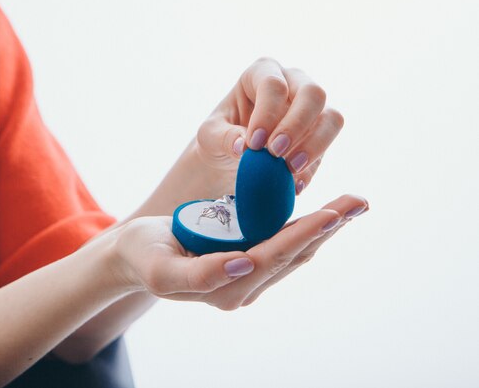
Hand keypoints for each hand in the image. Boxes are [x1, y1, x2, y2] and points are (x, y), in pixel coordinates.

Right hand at [114, 194, 367, 309]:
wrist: (132, 258)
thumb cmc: (142, 257)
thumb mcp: (160, 268)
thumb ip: (200, 275)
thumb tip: (245, 264)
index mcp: (226, 289)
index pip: (272, 257)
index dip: (303, 233)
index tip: (332, 212)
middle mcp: (244, 286)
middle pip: (294, 254)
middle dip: (328, 227)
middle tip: (359, 201)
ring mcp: (248, 277)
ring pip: (294, 250)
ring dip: (324, 226)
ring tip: (352, 203)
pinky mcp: (247, 264)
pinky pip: (283, 245)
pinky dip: (306, 227)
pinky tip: (324, 213)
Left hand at [195, 57, 343, 195]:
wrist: (229, 159)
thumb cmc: (220, 137)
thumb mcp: (209, 137)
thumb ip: (223, 137)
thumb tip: (242, 145)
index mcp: (261, 73)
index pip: (273, 85)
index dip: (267, 114)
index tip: (253, 144)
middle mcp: (293, 83)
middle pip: (313, 93)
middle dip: (296, 125)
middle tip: (275, 153)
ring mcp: (311, 110)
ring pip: (332, 118)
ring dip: (314, 145)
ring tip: (290, 169)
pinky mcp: (319, 137)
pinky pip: (326, 150)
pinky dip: (311, 169)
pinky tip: (293, 184)